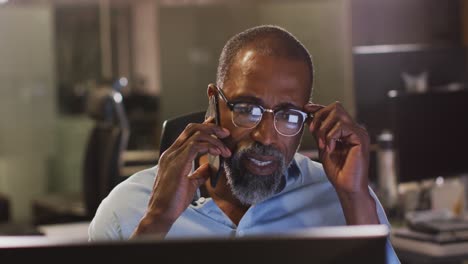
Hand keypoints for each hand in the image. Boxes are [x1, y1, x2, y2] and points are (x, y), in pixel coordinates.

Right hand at [132, 117, 230, 236]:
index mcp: (172, 156)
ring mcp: (173, 156)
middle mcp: (171, 153)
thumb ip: (198, 174)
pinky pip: (196, 146)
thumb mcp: (190, 184)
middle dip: (212, 127)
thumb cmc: (173, 201)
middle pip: (192, 128)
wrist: (162, 213)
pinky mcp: (178, 163)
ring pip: (196, 135)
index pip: (188, 133)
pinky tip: (218, 152)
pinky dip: (210, 146)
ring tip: (225, 148)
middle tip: (226, 133)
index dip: (204, 126)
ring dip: (214, 138)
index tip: (218, 127)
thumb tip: (209, 167)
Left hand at [304, 102, 377, 224]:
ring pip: (337, 115)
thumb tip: (309, 117)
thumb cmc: (337, 170)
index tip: (306, 109)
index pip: (333, 110)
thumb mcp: (323, 146)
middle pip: (335, 107)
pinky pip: (342, 127)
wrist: (346, 186)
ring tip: (323, 145)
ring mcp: (359, 132)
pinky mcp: (361, 138)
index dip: (318, 107)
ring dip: (324, 130)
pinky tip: (331, 149)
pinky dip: (331, 137)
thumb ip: (319, 132)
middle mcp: (355, 128)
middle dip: (320, 118)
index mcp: (347, 130)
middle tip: (314, 133)